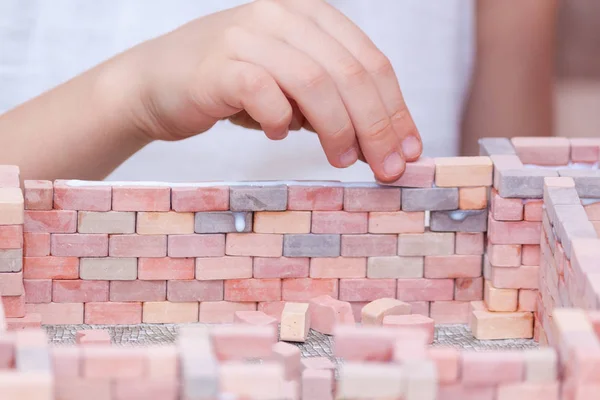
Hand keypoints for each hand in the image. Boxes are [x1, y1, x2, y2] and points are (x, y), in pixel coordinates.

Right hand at [118, 0, 421, 181]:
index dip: (395, 109)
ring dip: (337, 129)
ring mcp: (248, 34)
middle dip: (377, 126)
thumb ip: (332, 102)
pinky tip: (278, 135)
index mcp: (310, 16)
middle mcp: (283, 15)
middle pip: (350, 72)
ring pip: (315, 82)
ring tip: (341, 161)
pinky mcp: (218, 63)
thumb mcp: (290, 86)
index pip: (370, 61)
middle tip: (386, 168)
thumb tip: (382, 144)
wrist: (154, 83)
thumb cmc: (230, 88)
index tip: (408, 152)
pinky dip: (280, 121)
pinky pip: (264, 93)